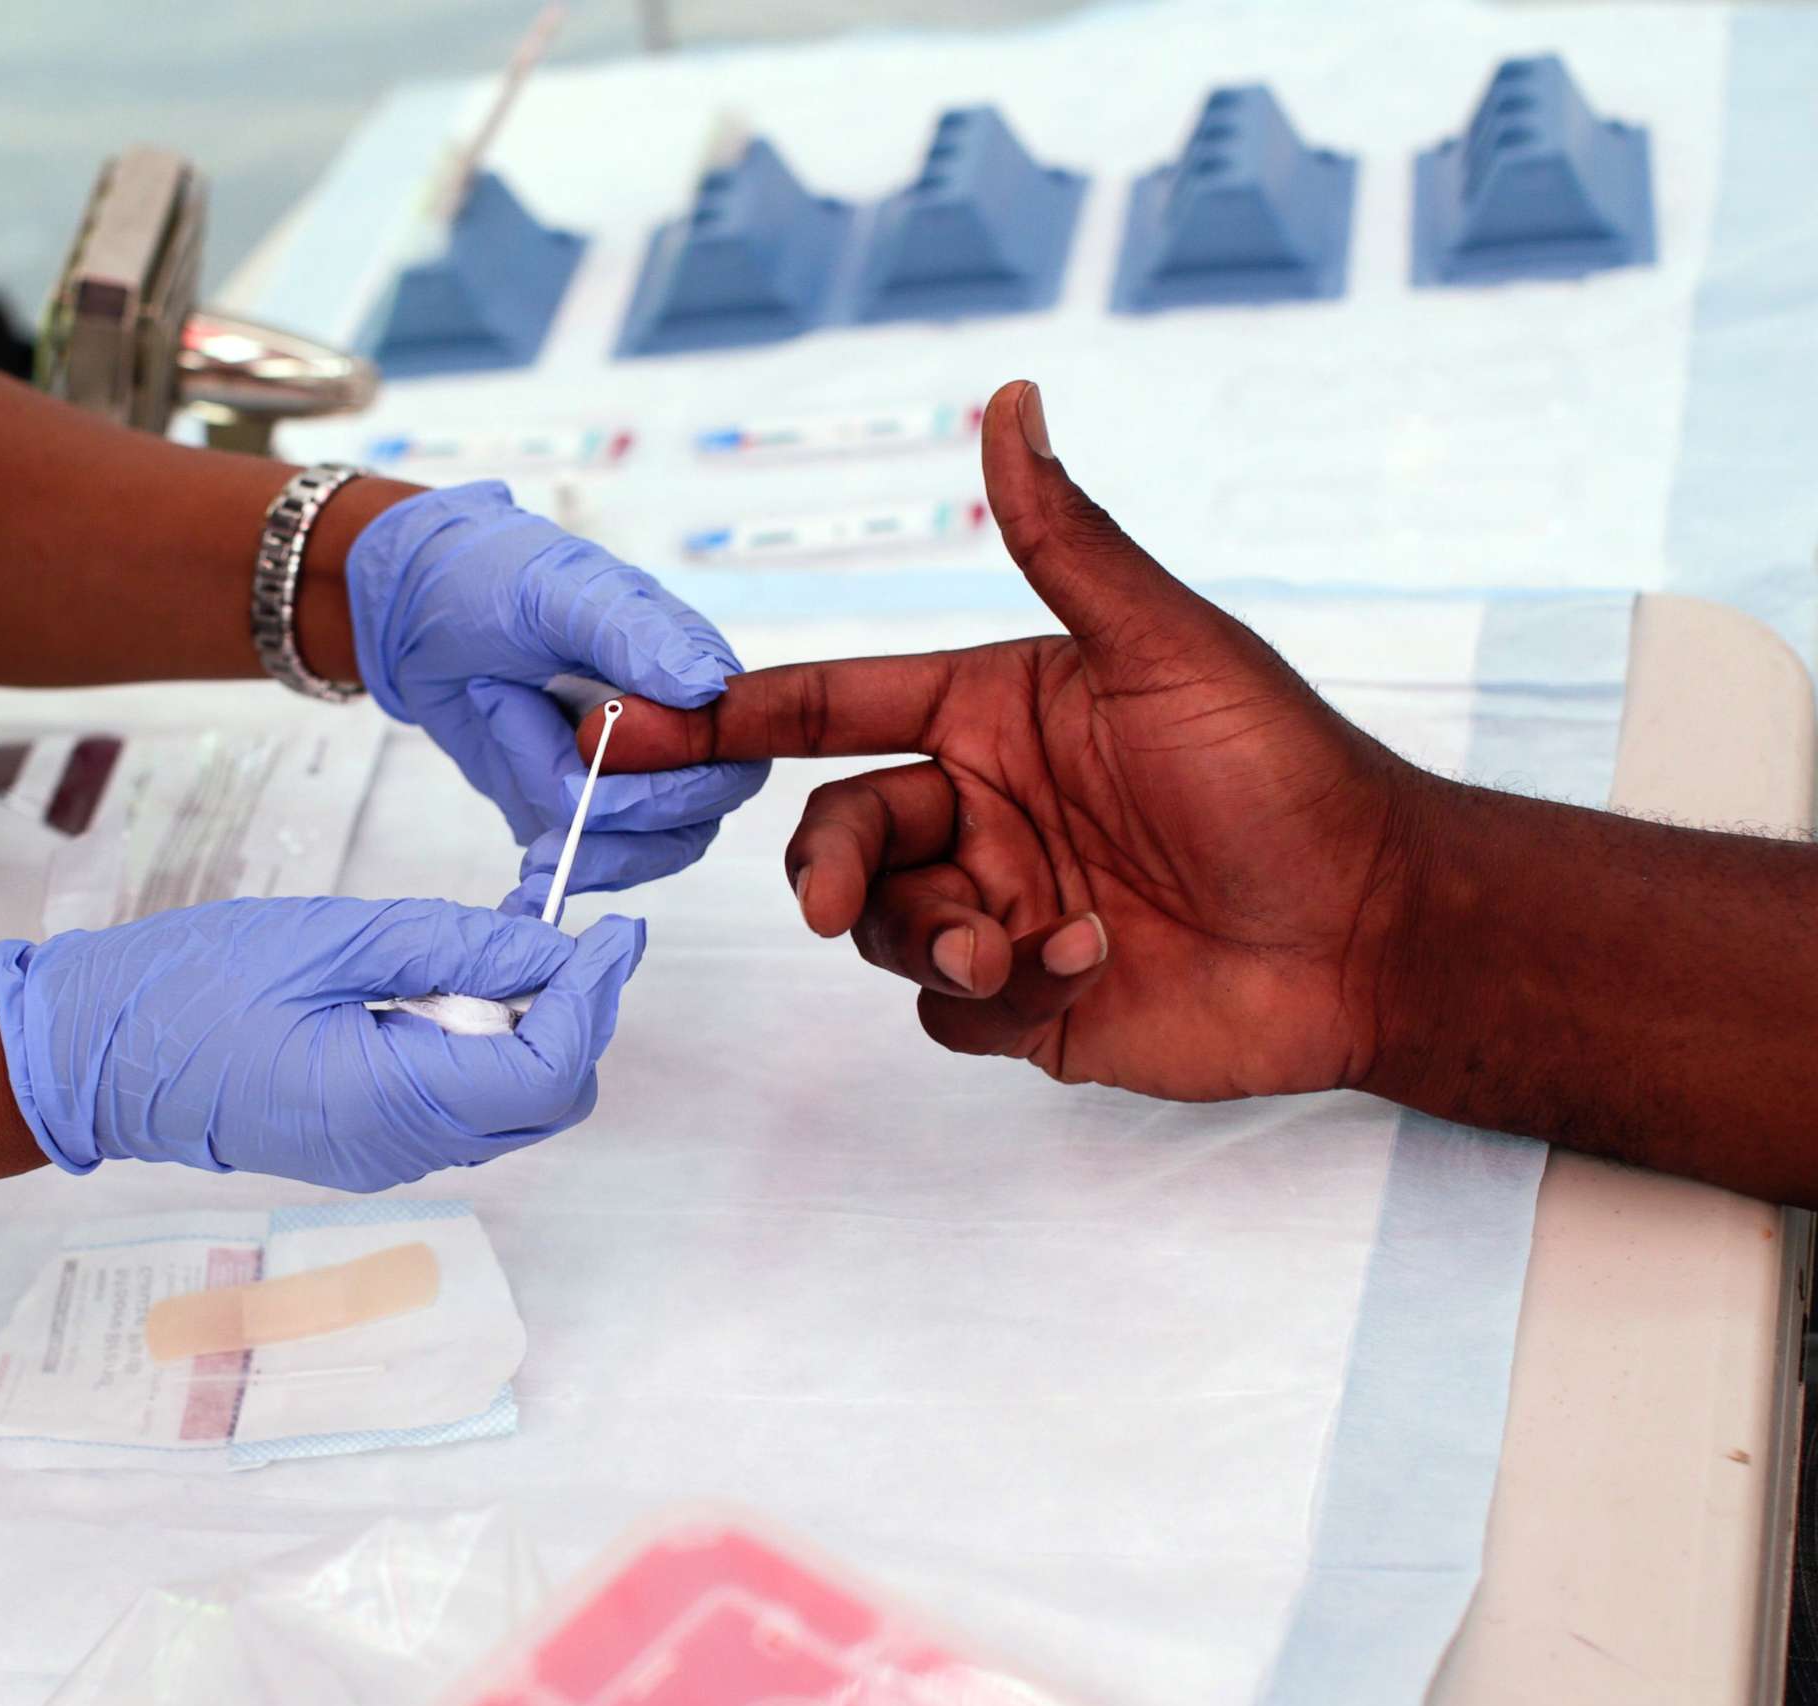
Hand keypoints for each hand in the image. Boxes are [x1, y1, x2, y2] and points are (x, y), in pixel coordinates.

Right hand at [0, 897, 645, 1190]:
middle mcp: (400, 1151)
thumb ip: (457, 949)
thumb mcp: (336, 940)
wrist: (97, 1052)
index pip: (548, 1070)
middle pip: (546, 1097)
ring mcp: (384, 1157)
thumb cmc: (195, 986)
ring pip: (509, 1102)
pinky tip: (435, 983)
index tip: (616, 930)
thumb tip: (559, 954)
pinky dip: (474, 1040)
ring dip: (517, 1024)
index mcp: (391, 1105)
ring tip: (472, 945)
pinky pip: (458, 1100)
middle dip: (565, 1012)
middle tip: (534, 929)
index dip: (596, 999)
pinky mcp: (367, 1143)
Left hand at [347, 482, 769, 913]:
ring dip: (574, 830)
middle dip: (620, 812)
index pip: (732, 756)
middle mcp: (668, 733)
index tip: (611, 763)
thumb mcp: (561, 592)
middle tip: (557, 783)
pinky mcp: (574, 812)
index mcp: (688, 672)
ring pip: (640, 851)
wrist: (413, 610)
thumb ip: (636, 636)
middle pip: (691, 818)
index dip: (685, 780)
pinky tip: (526, 874)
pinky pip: (588, 863)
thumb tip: (706, 687)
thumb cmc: (494, 578)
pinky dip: (558, 871)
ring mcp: (623, 779)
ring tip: (508, 738)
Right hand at [595, 380, 1430, 1101]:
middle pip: (836, 835)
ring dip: (932, 938)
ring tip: (1019, 945)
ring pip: (884, 930)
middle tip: (834, 902)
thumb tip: (1010, 400)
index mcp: (990, 715)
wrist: (1373, 930)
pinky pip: (949, 1011)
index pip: (826, 707)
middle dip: (822, 869)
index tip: (626, 726)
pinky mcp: (1030, 1000)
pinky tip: (1088, 968)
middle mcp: (981, 810)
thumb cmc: (1283, 770)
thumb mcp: (1163, 643)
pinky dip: (997, 996)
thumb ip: (1061, 539)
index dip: (723, 717)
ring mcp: (1001, 906)